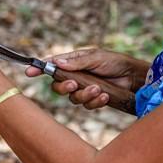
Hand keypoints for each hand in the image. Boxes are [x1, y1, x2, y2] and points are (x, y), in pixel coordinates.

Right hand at [26, 48, 147, 109]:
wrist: (133, 76)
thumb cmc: (114, 62)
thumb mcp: (96, 58)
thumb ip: (77, 62)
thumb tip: (57, 63)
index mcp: (73, 63)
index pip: (52, 66)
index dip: (39, 69)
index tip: (29, 72)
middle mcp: (75, 77)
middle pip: (58, 87)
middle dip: (64, 88)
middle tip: (75, 84)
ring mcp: (84, 89)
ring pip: (73, 98)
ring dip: (85, 94)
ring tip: (98, 88)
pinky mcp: (93, 100)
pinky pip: (87, 105)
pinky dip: (95, 101)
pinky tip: (104, 95)